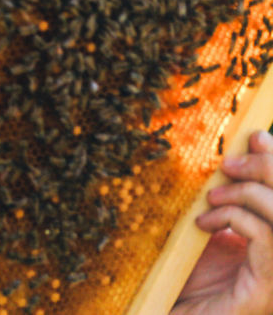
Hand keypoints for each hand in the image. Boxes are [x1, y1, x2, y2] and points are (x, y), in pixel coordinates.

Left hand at [172, 130, 272, 314]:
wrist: (170, 313)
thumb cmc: (185, 277)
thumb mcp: (205, 229)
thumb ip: (221, 202)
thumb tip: (226, 160)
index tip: (255, 137)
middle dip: (267, 168)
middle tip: (228, 163)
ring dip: (246, 193)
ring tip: (211, 198)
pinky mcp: (268, 286)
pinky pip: (265, 235)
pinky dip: (234, 218)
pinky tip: (205, 225)